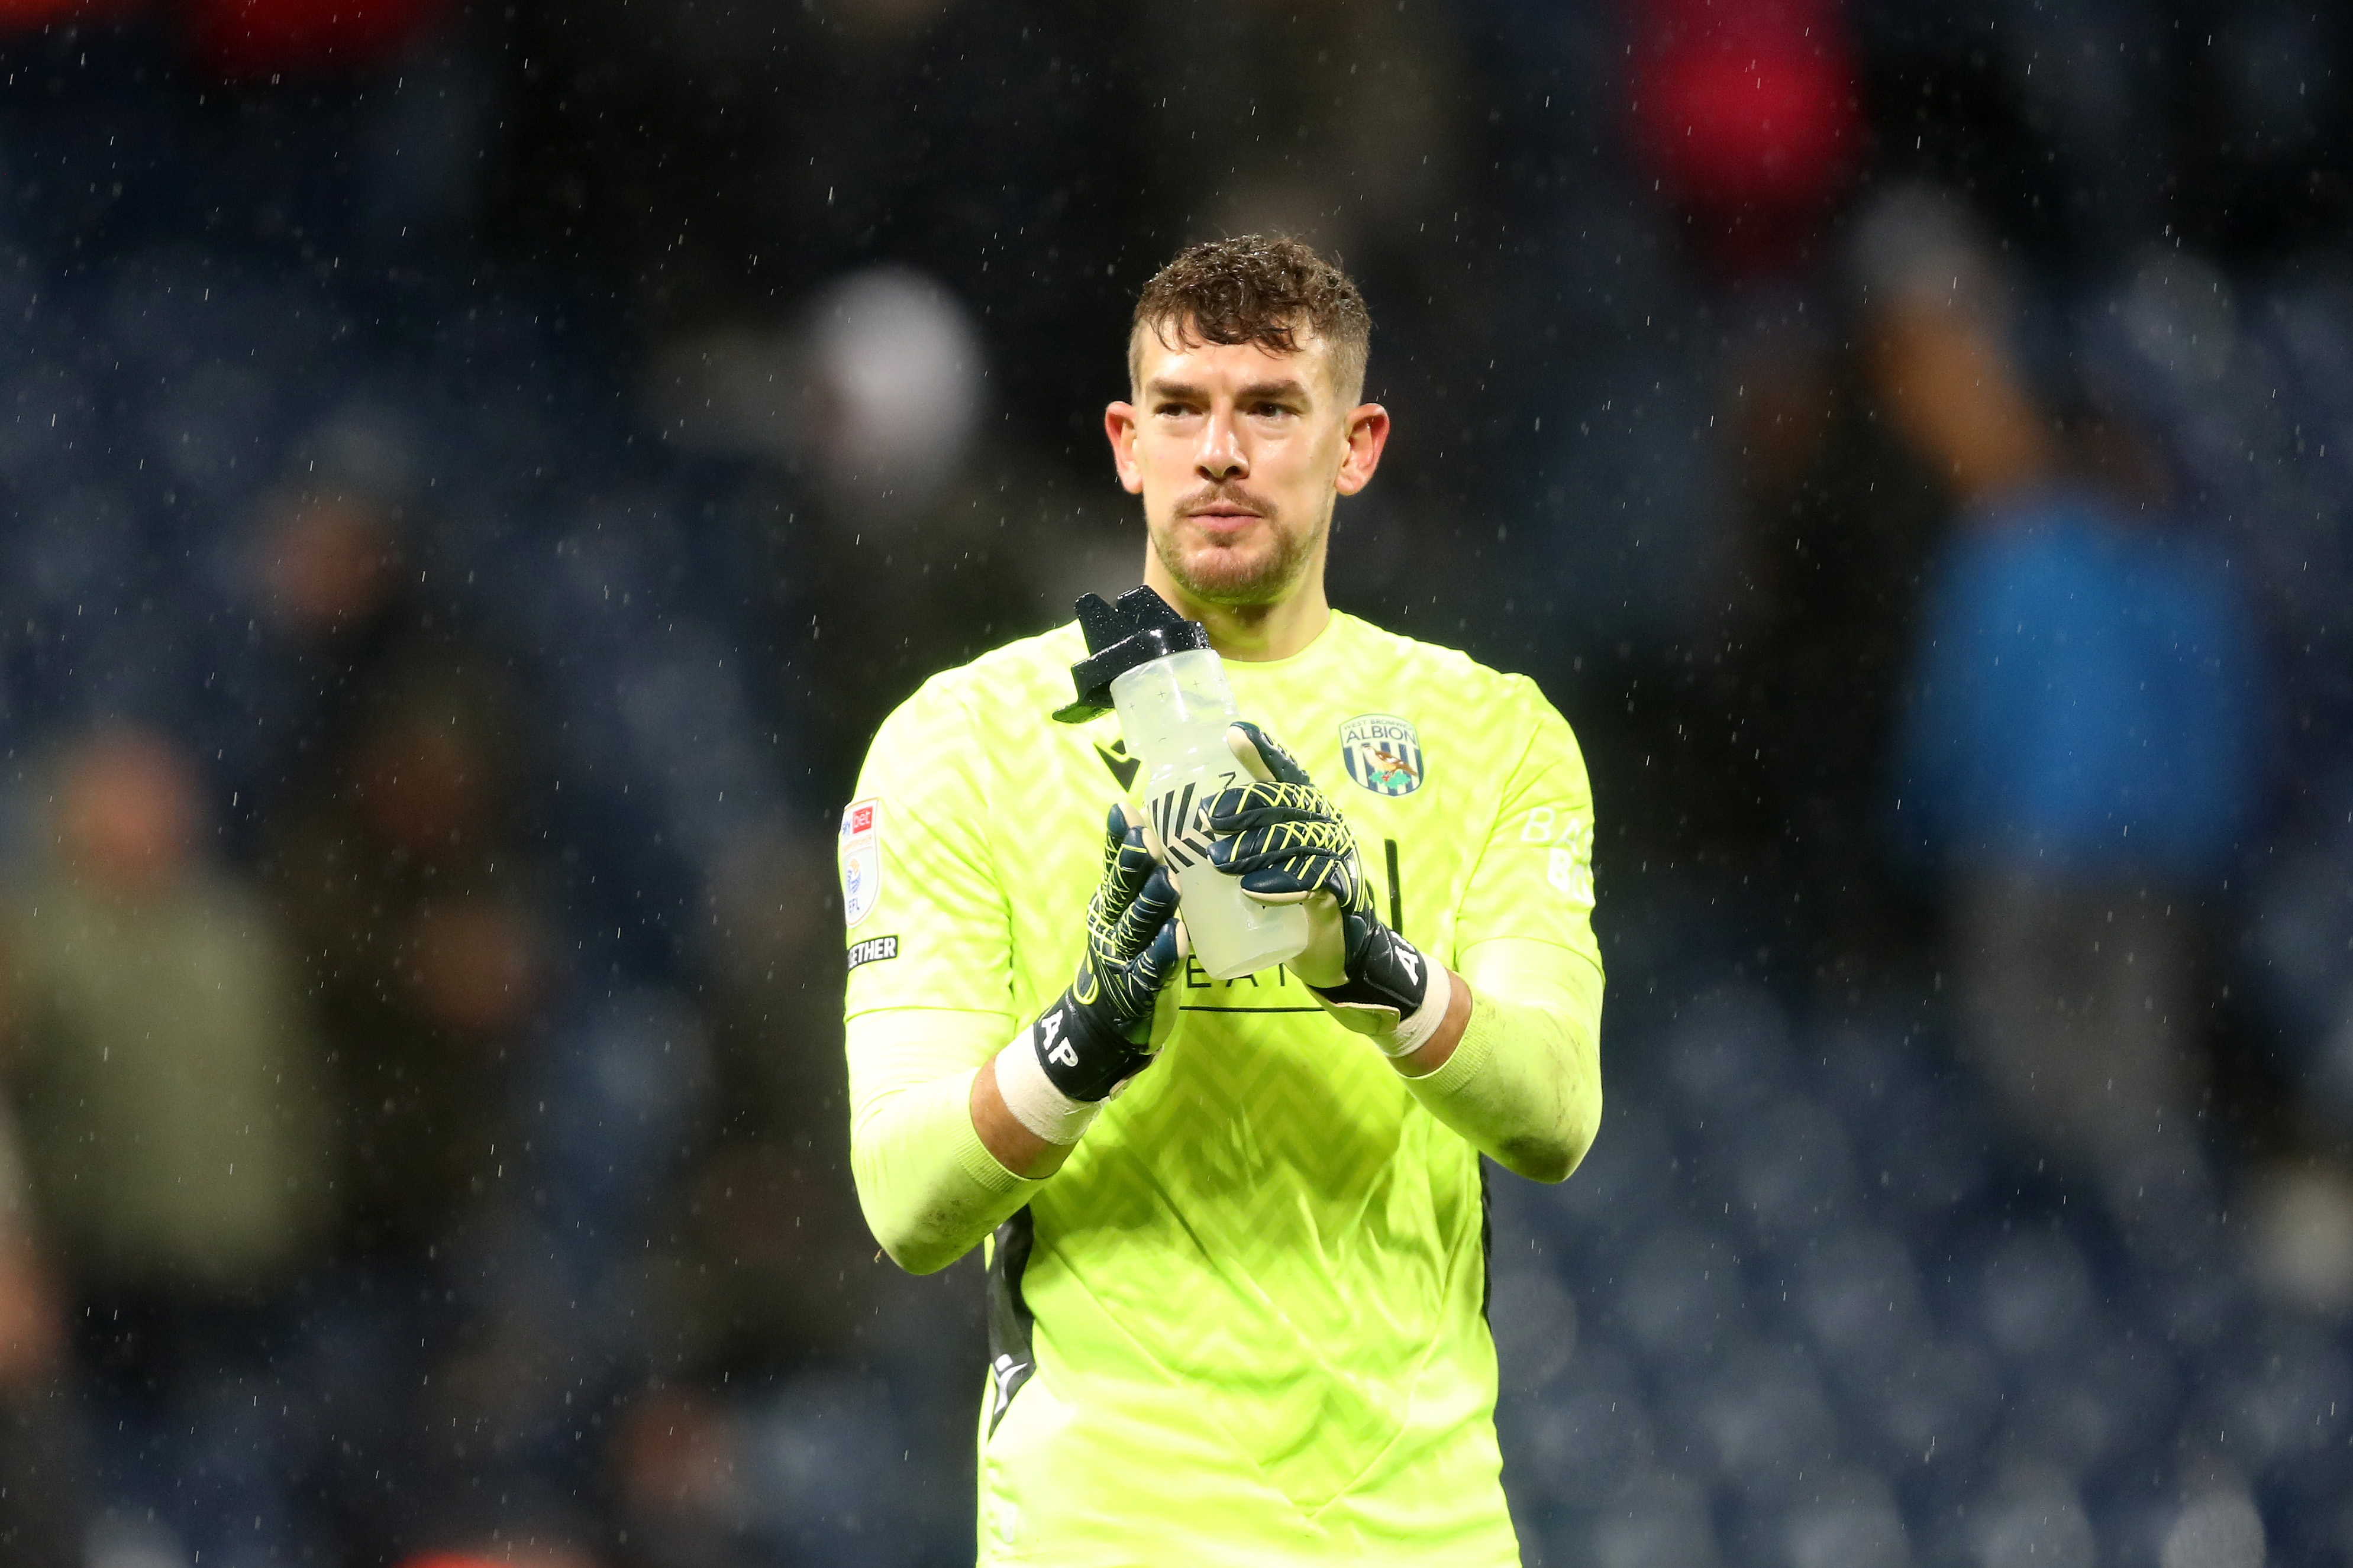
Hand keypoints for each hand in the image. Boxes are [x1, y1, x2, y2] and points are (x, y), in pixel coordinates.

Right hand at [1021, 803, 1184, 1102]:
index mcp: (1108, 905)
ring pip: (1138, 928)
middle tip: (1147, 837)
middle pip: (1122, 893)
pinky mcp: (1140, 991)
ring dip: (1152, 903)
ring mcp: (1123, 960)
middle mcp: (1110, 928)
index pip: (1113, 867)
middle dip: (1134, 865)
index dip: (1118, 839)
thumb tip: (1154, 822)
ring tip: (1166, 880)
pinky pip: (1153, 970)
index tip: (1126, 809)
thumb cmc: (1127, 957)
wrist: (1105, 1025)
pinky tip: (1177, 935)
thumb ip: (1136, 880)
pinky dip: (1165, 952)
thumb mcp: (1124, 915)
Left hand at [1205, 723, 1441, 1049]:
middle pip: (1288, 802)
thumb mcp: (1256, 863)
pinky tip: (1255, 891)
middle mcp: (1323, 824)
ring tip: (1220, 860)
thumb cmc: (1283, 898)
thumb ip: (1226, 842)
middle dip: (1247, 804)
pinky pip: (1315, 880)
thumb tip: (1162, 824)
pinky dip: (1282, 883)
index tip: (1234, 733)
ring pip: (1298, 839)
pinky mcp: (1341, 892)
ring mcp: (1336, 855)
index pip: (1283, 774)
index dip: (1262, 752)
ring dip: (1256, 847)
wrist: (1328, 950)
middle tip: (1209, 817)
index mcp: (1303, 811)